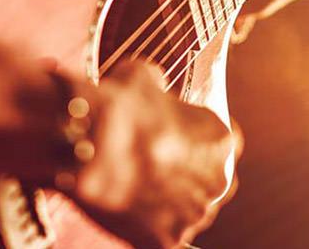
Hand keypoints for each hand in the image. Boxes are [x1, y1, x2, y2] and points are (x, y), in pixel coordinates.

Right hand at [70, 61, 238, 247]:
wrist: (87, 146)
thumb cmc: (117, 107)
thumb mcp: (142, 76)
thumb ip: (158, 87)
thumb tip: (154, 86)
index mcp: (222, 139)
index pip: (217, 142)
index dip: (189, 139)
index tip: (167, 137)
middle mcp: (219, 180)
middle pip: (206, 181)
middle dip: (183, 175)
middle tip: (149, 166)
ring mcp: (194, 215)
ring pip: (185, 210)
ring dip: (167, 202)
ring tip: (133, 188)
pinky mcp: (168, 241)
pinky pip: (162, 234)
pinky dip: (146, 226)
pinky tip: (125, 209)